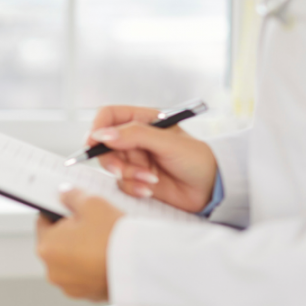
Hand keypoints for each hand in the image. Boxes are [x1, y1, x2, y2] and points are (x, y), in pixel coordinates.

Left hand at [36, 188, 122, 300]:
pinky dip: (91, 268)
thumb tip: (63, 194)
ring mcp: (68, 286)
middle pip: (56, 244)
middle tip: (92, 225)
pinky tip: (106, 258)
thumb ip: (72, 196)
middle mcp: (52, 270)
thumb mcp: (92, 203)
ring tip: (102, 242)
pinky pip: (84, 276)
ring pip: (70, 262)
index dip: (57, 213)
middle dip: (70, 234)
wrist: (141, 265)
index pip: (42, 222)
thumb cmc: (114, 235)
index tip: (71, 210)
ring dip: (80, 252)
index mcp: (46, 247)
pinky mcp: (86, 295)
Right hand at [87, 105, 217, 212]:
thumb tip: (102, 134)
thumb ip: (134, 135)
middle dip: (111, 159)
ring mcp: (134, 159)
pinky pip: (120, 183)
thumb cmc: (196, 159)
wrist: (210, 189)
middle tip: (120, 169)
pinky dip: (133, 187)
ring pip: (111, 166)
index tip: (95, 142)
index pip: (109, 116)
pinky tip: (150, 188)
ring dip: (127, 175)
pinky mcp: (135, 179)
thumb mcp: (166, 142)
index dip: (98, 128)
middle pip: (104, 144)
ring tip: (150, 179)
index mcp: (143, 120)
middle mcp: (135, 138)